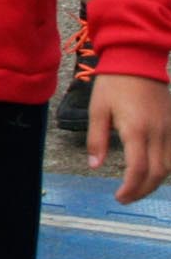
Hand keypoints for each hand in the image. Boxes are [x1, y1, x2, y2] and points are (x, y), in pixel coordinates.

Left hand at [89, 75, 170, 203]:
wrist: (136, 60)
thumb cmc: (113, 84)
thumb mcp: (97, 110)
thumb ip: (96, 140)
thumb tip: (94, 166)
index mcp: (136, 130)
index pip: (138, 169)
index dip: (130, 188)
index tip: (119, 197)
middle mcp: (157, 133)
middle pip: (158, 173)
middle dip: (143, 190)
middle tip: (126, 197)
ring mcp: (169, 129)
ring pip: (169, 166)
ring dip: (155, 182)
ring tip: (137, 188)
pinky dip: (166, 168)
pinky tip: (154, 173)